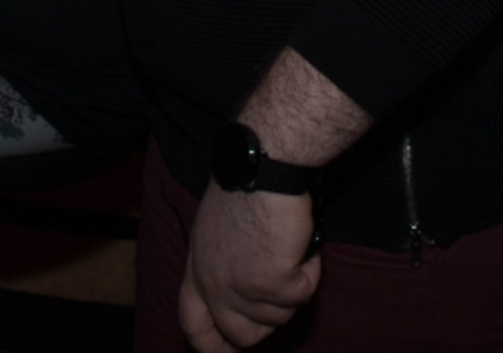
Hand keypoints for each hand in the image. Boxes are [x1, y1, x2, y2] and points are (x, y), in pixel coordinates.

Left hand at [181, 185, 320, 351]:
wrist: (264, 167)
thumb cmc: (247, 185)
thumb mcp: (216, 229)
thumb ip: (222, 262)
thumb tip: (244, 285)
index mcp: (197, 268)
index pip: (192, 324)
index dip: (211, 345)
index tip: (230, 349)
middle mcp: (213, 284)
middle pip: (240, 335)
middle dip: (268, 321)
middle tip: (284, 291)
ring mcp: (240, 288)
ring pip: (279, 316)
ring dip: (293, 286)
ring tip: (290, 248)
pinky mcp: (271, 283)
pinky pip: (302, 294)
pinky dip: (310, 271)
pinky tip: (301, 243)